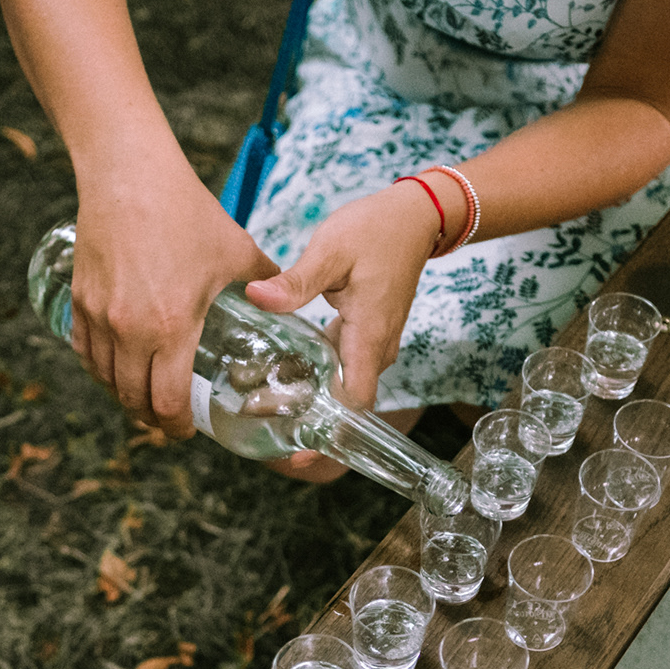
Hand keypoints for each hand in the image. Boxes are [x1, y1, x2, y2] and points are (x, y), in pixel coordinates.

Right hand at [70, 162, 277, 437]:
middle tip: (169, 418)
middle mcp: (129, 330)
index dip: (177, 427)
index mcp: (171, 327)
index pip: (167, 402)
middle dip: (152, 417)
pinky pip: (85, 350)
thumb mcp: (236, 251)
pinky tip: (115, 366)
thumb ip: (266, 282)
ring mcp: (99, 316)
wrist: (130, 174)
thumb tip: (285, 299)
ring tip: (143, 395)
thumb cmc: (186, 212)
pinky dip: (100, 367)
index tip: (188, 430)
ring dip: (124, 395)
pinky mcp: (80, 299)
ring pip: (105, 379)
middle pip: (133, 400)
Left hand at [242, 181, 435, 410]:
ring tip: (263, 398)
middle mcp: (377, 349)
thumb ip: (296, 281)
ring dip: (310, 396)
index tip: (298, 450)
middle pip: (345, 403)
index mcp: (369, 337)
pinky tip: (285, 366)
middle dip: (308, 419)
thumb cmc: (375, 231)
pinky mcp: (367, 335)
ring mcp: (374, 344)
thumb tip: (256, 297)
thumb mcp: (330, 251)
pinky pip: (343, 367)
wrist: (413, 218)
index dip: (329, 431)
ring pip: (344, 386)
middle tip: (261, 418)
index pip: (355, 404)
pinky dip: (317, 373)